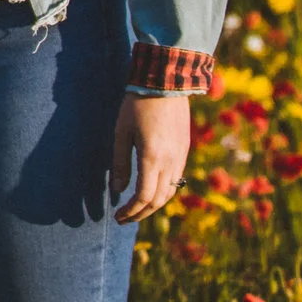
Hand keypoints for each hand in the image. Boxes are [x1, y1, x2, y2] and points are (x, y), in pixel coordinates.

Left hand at [111, 93, 190, 223]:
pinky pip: (176, 180)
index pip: (143, 197)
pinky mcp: (184, 150)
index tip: (117, 216)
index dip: (130, 210)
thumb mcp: (121, 132)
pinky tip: (150, 191)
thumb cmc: (137, 105)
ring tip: (136, 209)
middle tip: (124, 218)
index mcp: (152, 158)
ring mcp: (180, 157)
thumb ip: (119, 162)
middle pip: (158, 200)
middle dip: (141, 213)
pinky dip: (163, 192)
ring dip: (153, 205)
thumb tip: (117, 189)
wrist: (166, 83)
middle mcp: (170, 162)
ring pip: (169, 192)